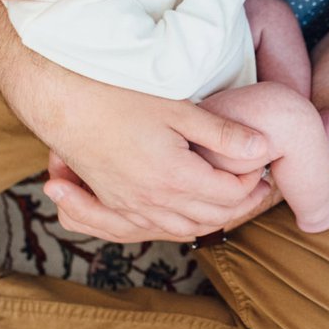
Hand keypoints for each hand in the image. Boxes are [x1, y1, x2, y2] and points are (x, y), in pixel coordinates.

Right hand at [38, 83, 271, 242]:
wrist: (65, 105)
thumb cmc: (121, 98)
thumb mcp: (179, 109)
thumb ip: (222, 133)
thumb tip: (262, 147)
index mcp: (174, 178)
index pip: (229, 193)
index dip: (251, 180)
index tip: (262, 164)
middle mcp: (154, 201)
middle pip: (212, 216)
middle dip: (242, 204)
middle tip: (262, 188)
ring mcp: (132, 207)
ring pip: (186, 229)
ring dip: (215, 220)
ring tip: (236, 203)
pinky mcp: (117, 204)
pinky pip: (157, 230)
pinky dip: (182, 228)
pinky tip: (192, 217)